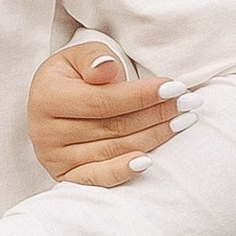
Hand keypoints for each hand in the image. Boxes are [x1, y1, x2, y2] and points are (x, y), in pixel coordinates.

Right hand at [26, 40, 192, 186]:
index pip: (103, 100)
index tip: (174, 87)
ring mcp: (54, 158)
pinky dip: (123, 171)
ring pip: (113, 150)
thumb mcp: (78, 56)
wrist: (55, 102)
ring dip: (153, 138)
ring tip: (183, 122)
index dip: (140, 96)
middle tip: (190, 104)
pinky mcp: (65, 177)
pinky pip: (98, 179)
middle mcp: (45, 132)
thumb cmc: (74, 75)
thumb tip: (108, 70)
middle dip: (156, 115)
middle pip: (113, 127)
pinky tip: (148, 163)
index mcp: (46, 97)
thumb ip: (94, 59)